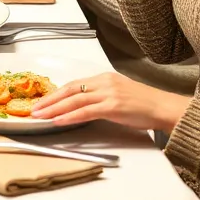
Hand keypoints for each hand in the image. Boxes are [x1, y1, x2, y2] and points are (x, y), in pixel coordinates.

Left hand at [32, 72, 189, 134]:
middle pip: (69, 90)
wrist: (164, 107)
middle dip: (49, 99)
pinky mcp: (113, 106)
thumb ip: (100, 97)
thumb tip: (81, 106)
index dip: (55, 93)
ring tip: (40, 116)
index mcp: (104, 78)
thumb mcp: (118, 94)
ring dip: (54, 108)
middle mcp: (104, 82)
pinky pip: (86, 112)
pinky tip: (59, 120)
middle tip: (34, 108)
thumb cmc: (144, 104)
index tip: (42, 101)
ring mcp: (108, 93)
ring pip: (74, 100)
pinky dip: (70, 116)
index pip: (73, 84)